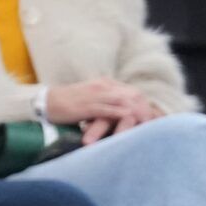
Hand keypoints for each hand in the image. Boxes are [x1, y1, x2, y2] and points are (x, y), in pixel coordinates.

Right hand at [45, 78, 162, 143]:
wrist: (48, 102)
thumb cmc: (70, 103)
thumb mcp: (93, 100)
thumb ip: (108, 103)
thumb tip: (124, 111)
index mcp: (105, 83)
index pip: (131, 92)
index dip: (145, 104)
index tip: (156, 117)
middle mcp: (102, 86)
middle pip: (131, 94)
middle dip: (145, 108)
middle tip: (157, 122)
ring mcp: (95, 94)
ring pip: (122, 101)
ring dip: (137, 111)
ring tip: (149, 122)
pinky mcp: (87, 105)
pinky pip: (107, 109)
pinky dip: (120, 114)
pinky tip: (130, 118)